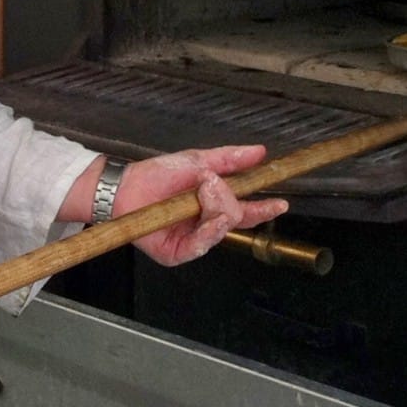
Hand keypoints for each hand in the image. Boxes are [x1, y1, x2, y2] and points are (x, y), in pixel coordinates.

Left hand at [112, 145, 286, 265]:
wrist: (126, 186)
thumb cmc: (158, 174)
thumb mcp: (197, 161)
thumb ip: (229, 159)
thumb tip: (260, 152)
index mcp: (212, 207)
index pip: (244, 212)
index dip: (263, 208)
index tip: (280, 203)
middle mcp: (205, 227)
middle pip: (235, 218)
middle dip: (229, 198)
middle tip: (211, 182)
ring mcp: (192, 242)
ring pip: (220, 230)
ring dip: (216, 208)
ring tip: (201, 190)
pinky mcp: (176, 254)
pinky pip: (201, 245)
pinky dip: (208, 229)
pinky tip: (207, 216)